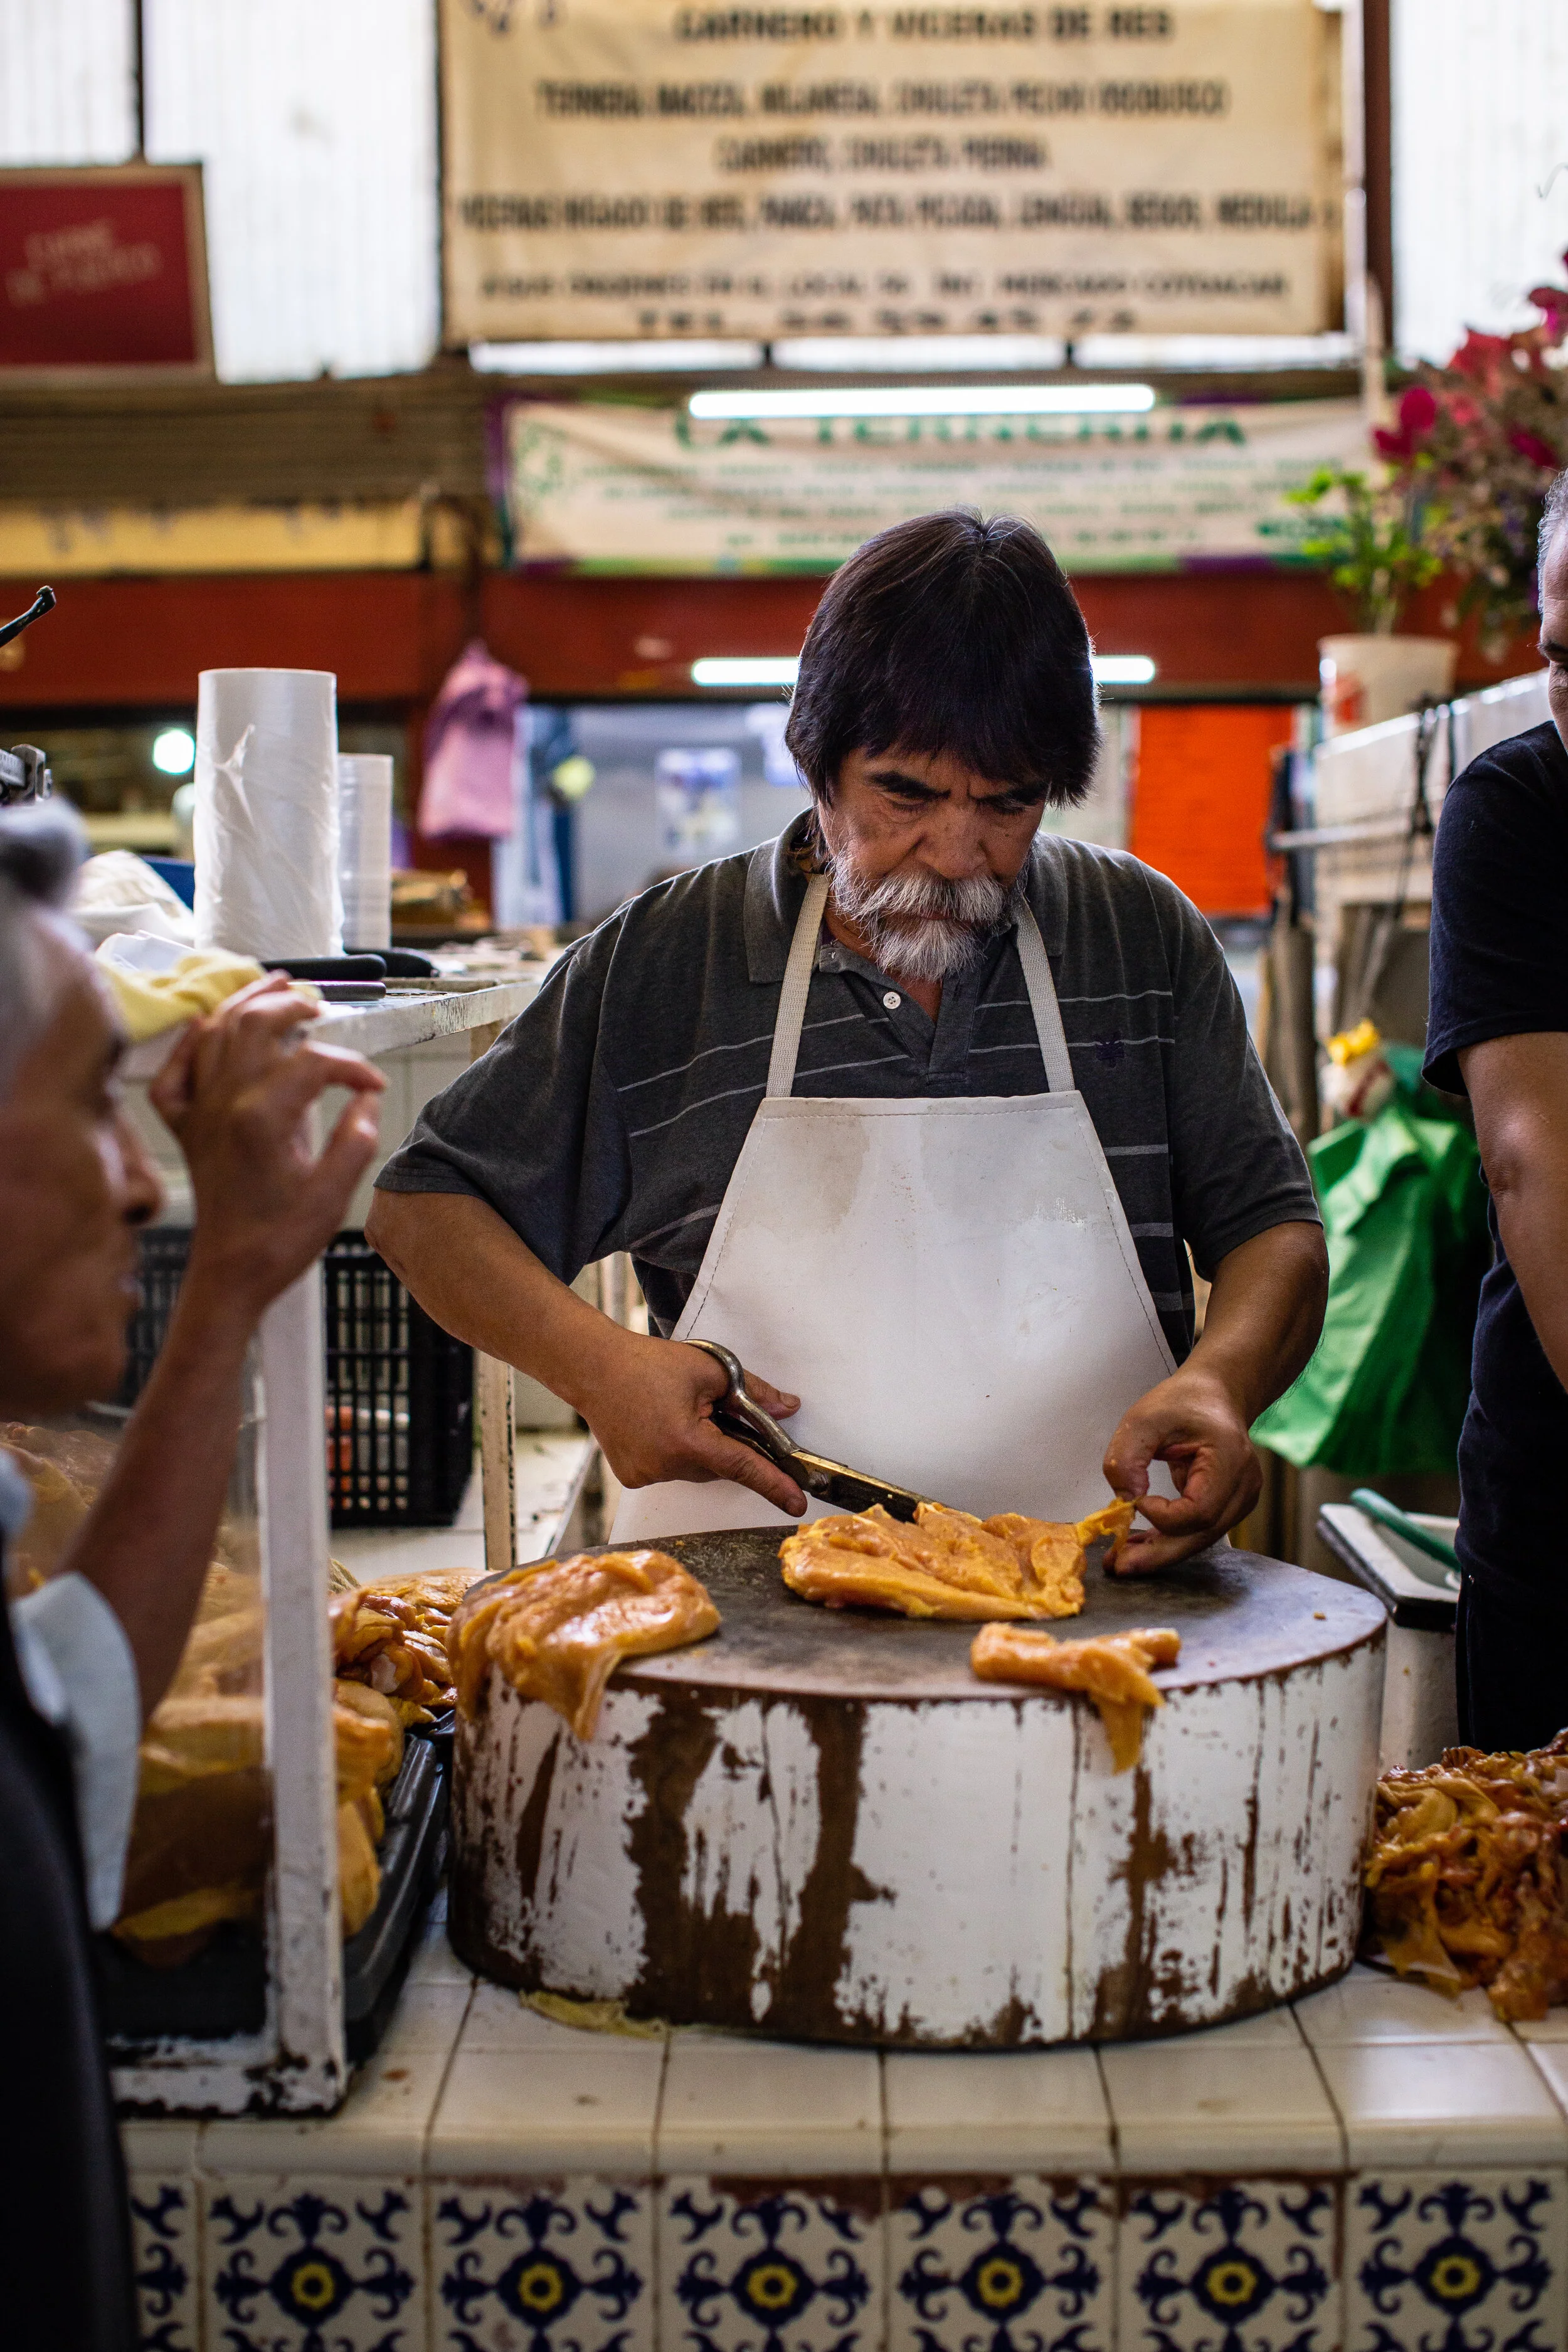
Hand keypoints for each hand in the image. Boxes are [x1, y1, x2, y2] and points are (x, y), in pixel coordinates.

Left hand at [150, 977, 384, 1320]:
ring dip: (246, 1002)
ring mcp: (200, 1112)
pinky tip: (209, 1026)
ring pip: (216, 1033)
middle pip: (254, 1024)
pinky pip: (177, 1071)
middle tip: (319, 1006)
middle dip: (291, 1005)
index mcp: (262, 1117)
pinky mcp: (186, 1128)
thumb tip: (365, 1102)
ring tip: (276, 986)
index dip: (351, 1067)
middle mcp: (224, 1103)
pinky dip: (192, 1042)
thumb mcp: (333, 1195)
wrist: (230, 1274)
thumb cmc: (280, 1240)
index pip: (313, 1061)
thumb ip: (356, 1141)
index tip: (374, 1087)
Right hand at [581, 1330, 805, 1515]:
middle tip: (712, 1410)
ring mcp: (645, 1475)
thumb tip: (787, 1409)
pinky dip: (676, 1454)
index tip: (797, 1501)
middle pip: (719, 1467)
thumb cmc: (646, 1363)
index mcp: (686, 1440)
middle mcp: (664, 1465)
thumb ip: (753, 1393)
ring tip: (676, 1411)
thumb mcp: (710, 1369)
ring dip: (700, 1448)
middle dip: (727, 1444)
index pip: (742, 1466)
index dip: (774, 1484)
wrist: (593, 1367)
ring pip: (696, 1470)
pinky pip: (672, 1471)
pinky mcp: (633, 1477)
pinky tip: (659, 1426)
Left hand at [1102, 1363, 1260, 1572]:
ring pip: (1198, 1539)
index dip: (1164, 1516)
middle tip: (1119, 1566)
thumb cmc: (1185, 1402)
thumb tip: (1124, 1499)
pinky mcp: (1226, 1506)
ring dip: (1159, 1552)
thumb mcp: (1144, 1418)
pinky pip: (1196, 1531)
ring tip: (1120, 1559)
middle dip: (1158, 1554)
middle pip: (1201, 1536)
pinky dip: (1167, 1540)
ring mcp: (1239, 1500)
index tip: (1136, 1501)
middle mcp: (1242, 1487)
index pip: (1200, 1511)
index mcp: (1230, 1460)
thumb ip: (1128, 1456)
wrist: (1214, 1396)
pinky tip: (1138, 1546)